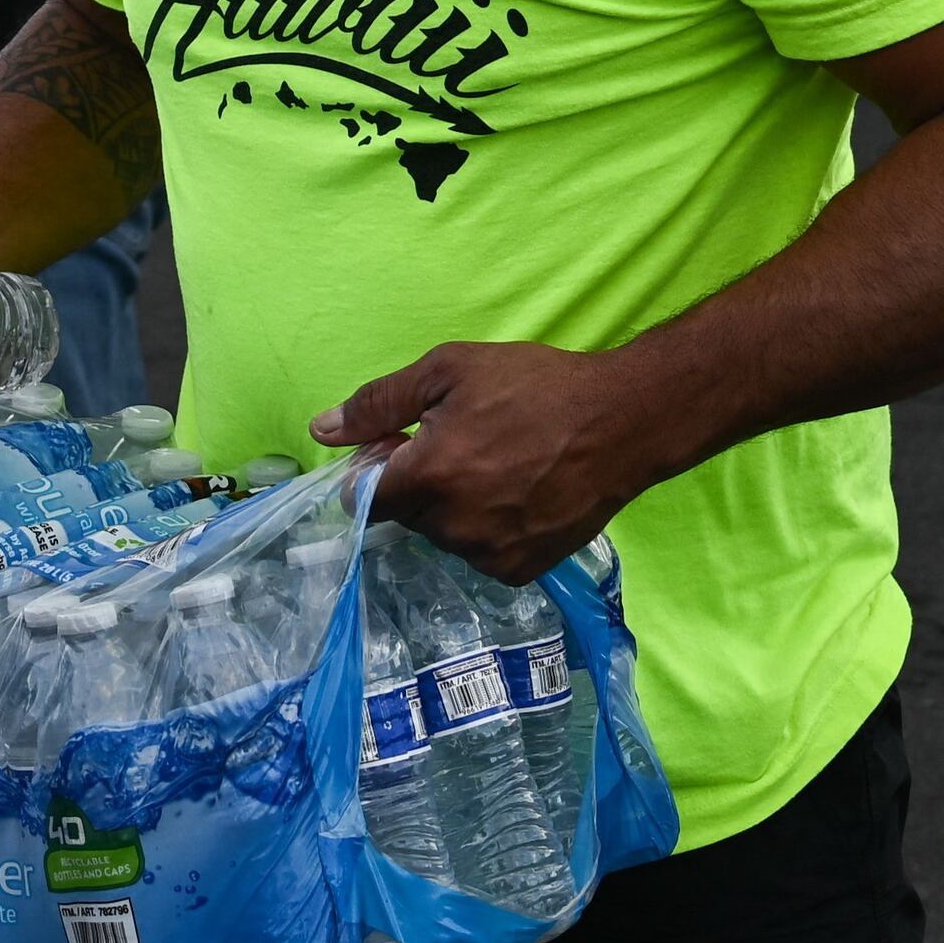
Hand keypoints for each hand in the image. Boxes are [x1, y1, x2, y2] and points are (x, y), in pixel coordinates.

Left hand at [313, 340, 658, 584]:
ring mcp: (489, 555)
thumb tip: (321, 428)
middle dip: (417, 483)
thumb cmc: (534, 386)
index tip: (403, 443)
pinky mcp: (520, 571)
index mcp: (429, 478)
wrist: (623, 422)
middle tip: (460, 443)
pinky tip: (517, 492)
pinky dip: (485, 528)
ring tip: (497, 465)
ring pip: (442, 535)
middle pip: (404, 514)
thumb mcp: (449, 371)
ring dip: (452, 507)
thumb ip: (378, 403)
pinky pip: (479, 553)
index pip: (361, 498)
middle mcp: (453, 528)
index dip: (375, 468)